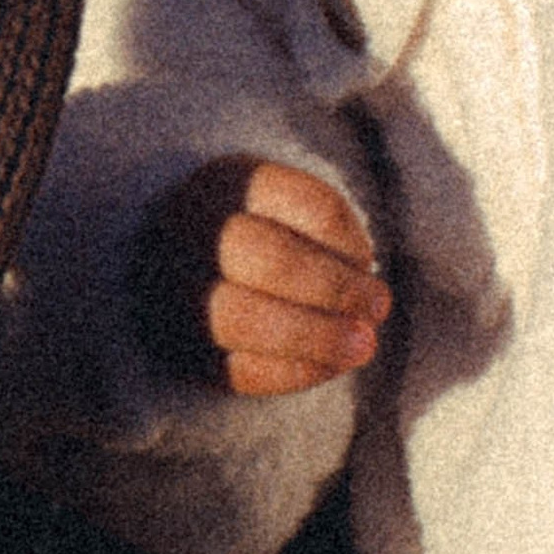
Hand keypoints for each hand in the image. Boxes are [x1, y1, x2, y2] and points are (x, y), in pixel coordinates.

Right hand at [134, 160, 386, 395]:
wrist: (174, 259)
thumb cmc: (252, 229)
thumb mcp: (281, 203)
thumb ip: (326, 233)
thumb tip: (366, 293)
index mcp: (230, 182)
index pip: (310, 207)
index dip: (350, 242)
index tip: (369, 263)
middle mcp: (192, 231)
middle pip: (275, 260)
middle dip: (337, 289)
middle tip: (378, 307)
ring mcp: (176, 292)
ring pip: (248, 319)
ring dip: (318, 337)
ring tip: (363, 344)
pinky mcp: (179, 348)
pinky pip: (238, 370)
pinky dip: (294, 371)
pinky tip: (327, 365)